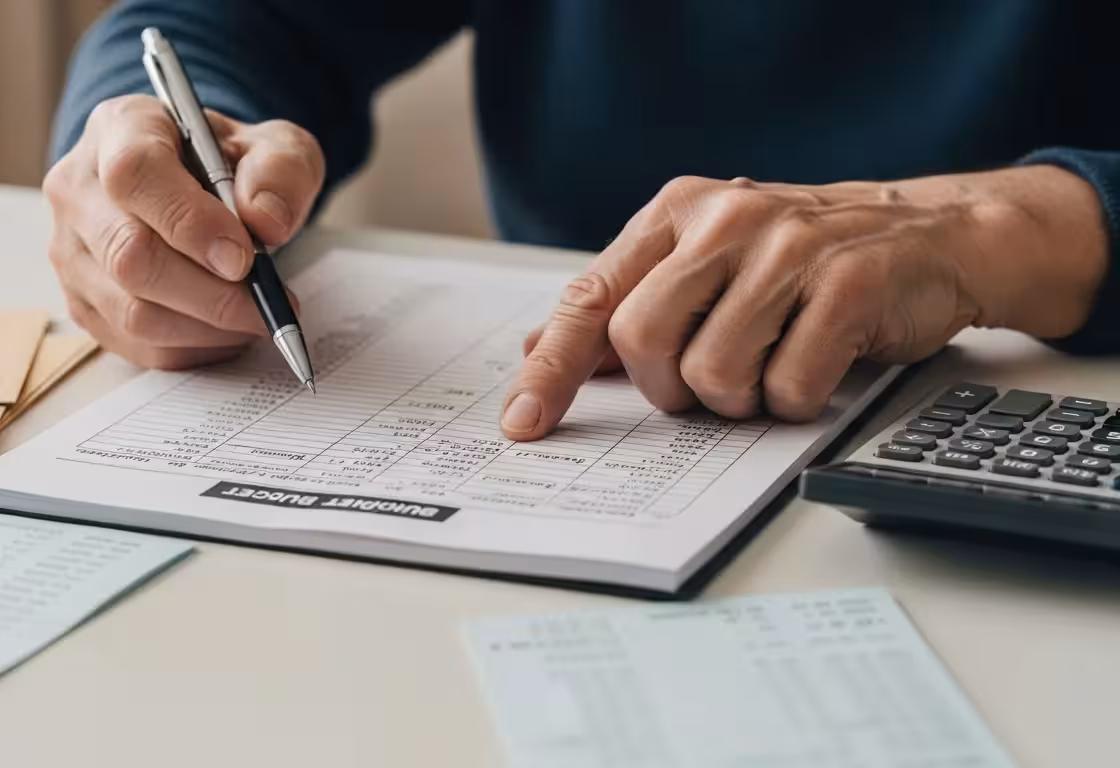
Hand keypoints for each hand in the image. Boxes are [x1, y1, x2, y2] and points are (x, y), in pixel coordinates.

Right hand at [43, 95, 323, 367]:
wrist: (198, 184)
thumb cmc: (230, 162)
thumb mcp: (274, 145)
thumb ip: (280, 170)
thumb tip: (266, 221)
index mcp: (120, 128)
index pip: (135, 175)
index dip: (190, 222)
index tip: (243, 257)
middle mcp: (79, 188)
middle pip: (128, 255)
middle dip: (210, 293)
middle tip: (266, 303)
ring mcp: (71, 251)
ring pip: (131, 311)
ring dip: (207, 327)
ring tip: (254, 315)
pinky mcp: (82, 302)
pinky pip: (137, 345)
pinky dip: (194, 348)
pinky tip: (227, 330)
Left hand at [501, 166, 1107, 439]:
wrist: (932, 236)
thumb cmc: (803, 265)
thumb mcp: (707, 269)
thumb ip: (629, 305)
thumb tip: (539, 349)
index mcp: (676, 213)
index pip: (590, 298)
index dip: (551, 368)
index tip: (524, 423)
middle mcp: (725, 219)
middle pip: (642, 340)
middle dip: (668, 390)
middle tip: (707, 386)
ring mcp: (790, 247)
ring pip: (712, 373)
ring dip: (737, 400)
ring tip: (771, 370)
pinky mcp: (851, 282)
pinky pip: (788, 386)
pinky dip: (795, 402)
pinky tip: (815, 370)